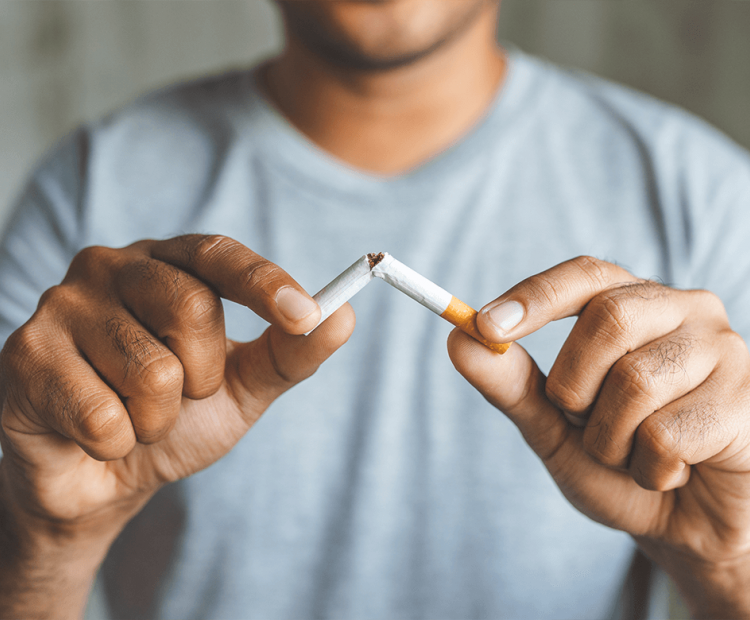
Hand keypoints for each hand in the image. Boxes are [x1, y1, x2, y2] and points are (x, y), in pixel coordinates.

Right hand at [0, 235, 353, 534]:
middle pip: (191, 307)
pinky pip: (103, 416)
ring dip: (158, 419)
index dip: (264, 283)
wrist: (103, 478)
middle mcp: (111, 268)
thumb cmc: (174, 418)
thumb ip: (290, 352)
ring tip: (133, 416)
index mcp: (166, 265)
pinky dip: (117, 443)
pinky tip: (94, 434)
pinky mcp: (24, 355)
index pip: (218, 254)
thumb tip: (344, 315)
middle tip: (179, 396)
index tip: (305, 315)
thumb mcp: (242, 385)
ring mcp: (61, 306)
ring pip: (151, 370)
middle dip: (202, 377)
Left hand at [447, 256, 749, 617]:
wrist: (684, 526)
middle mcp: (684, 311)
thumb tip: (457, 339)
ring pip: (635, 382)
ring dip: (610, 439)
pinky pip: (667, 434)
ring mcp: (724, 350)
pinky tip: (672, 473)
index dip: (534, 296)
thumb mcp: (553, 424)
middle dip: (574, 386)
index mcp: (636, 304)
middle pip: (607, 319)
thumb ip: (511, 383)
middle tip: (585, 422)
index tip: (483, 325)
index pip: (585, 275)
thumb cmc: (619, 463)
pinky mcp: (747, 400)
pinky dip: (648, 468)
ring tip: (634, 454)